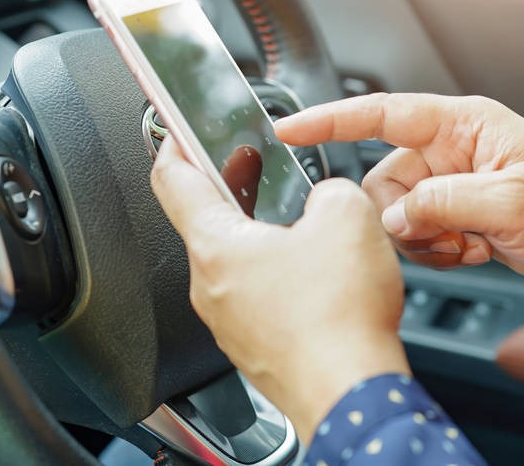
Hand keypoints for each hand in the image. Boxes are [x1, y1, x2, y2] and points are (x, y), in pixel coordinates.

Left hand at [151, 138, 410, 444]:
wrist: (351, 393)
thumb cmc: (338, 319)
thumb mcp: (346, 213)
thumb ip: (328, 187)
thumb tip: (327, 197)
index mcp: (216, 246)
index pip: (173, 181)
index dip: (173, 144)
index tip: (175, 130)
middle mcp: (211, 286)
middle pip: (203, 221)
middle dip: (227, 185)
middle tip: (249, 162)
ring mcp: (230, 321)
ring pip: (232, 261)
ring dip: (254, 230)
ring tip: (290, 215)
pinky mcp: (254, 345)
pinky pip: (254, 296)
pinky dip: (273, 272)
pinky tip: (311, 271)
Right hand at [275, 93, 523, 298]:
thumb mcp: (511, 201)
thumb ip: (443, 204)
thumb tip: (395, 216)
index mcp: (462, 125)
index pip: (382, 113)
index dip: (331, 119)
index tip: (291, 128)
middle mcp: (450, 149)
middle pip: (385, 180)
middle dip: (406, 216)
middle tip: (444, 234)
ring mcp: (451, 183)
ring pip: (397, 213)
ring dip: (425, 239)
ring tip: (468, 244)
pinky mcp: (454, 212)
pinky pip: (416, 233)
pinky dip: (437, 250)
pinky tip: (473, 250)